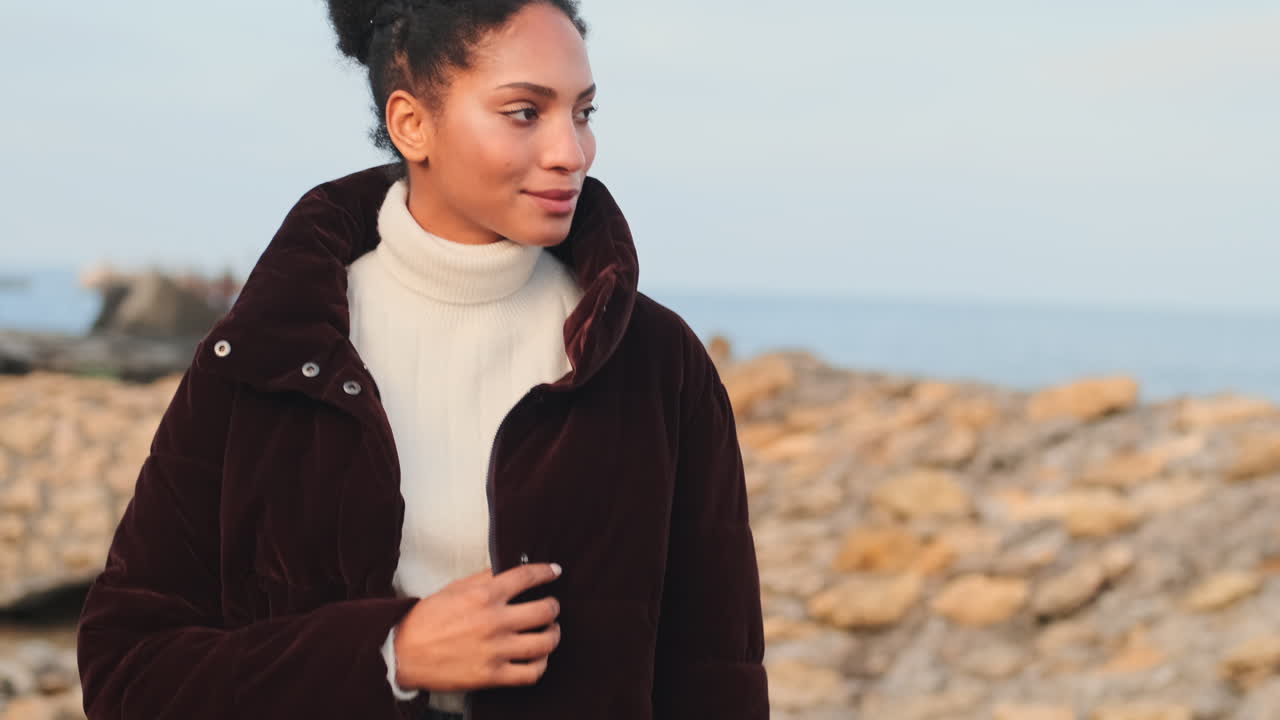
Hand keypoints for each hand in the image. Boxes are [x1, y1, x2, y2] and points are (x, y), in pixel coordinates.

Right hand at [391, 562, 562, 691]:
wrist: (403, 652)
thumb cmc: (427, 619)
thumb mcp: (454, 588)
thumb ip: (484, 579)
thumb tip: (509, 568)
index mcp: (484, 595)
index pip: (527, 577)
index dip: (547, 572)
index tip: (555, 571)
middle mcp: (494, 621)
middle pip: (544, 610)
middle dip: (553, 606)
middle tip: (551, 606)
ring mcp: (495, 650)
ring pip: (544, 642)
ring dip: (553, 634)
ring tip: (550, 632)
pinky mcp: (492, 676)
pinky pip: (531, 673)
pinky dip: (541, 665)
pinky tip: (538, 658)